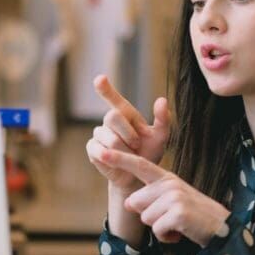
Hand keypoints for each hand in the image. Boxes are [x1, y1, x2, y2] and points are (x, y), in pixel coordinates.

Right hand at [86, 75, 170, 191]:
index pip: (114, 99)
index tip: (99, 79)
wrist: (138, 176)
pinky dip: (112, 157)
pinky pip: (99, 150)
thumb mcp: (160, 137)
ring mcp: (99, 134)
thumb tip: (162, 100)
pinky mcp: (92, 149)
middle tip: (137, 145)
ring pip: (109, 138)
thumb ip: (163, 119)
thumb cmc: (149, 153)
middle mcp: (110, 121)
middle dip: (128, 133)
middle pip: (112, 116)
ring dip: (124, 150)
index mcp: (126, 114)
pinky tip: (116, 160)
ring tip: (129, 156)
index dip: (106, 89)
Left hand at [100, 148, 230, 246]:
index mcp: (166, 178)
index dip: (120, 159)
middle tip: (170, 217)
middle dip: (148, 216)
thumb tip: (128, 203)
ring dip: (159, 228)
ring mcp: (174, 197)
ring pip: (146, 218)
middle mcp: (169, 184)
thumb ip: (149, 198)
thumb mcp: (170, 201)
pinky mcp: (178, 213)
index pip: (140, 165)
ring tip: (178, 224)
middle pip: (135, 203)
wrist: (221, 228)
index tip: (102, 152)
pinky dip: (167, 237)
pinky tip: (180, 232)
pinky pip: (157, 230)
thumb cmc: (192, 215)